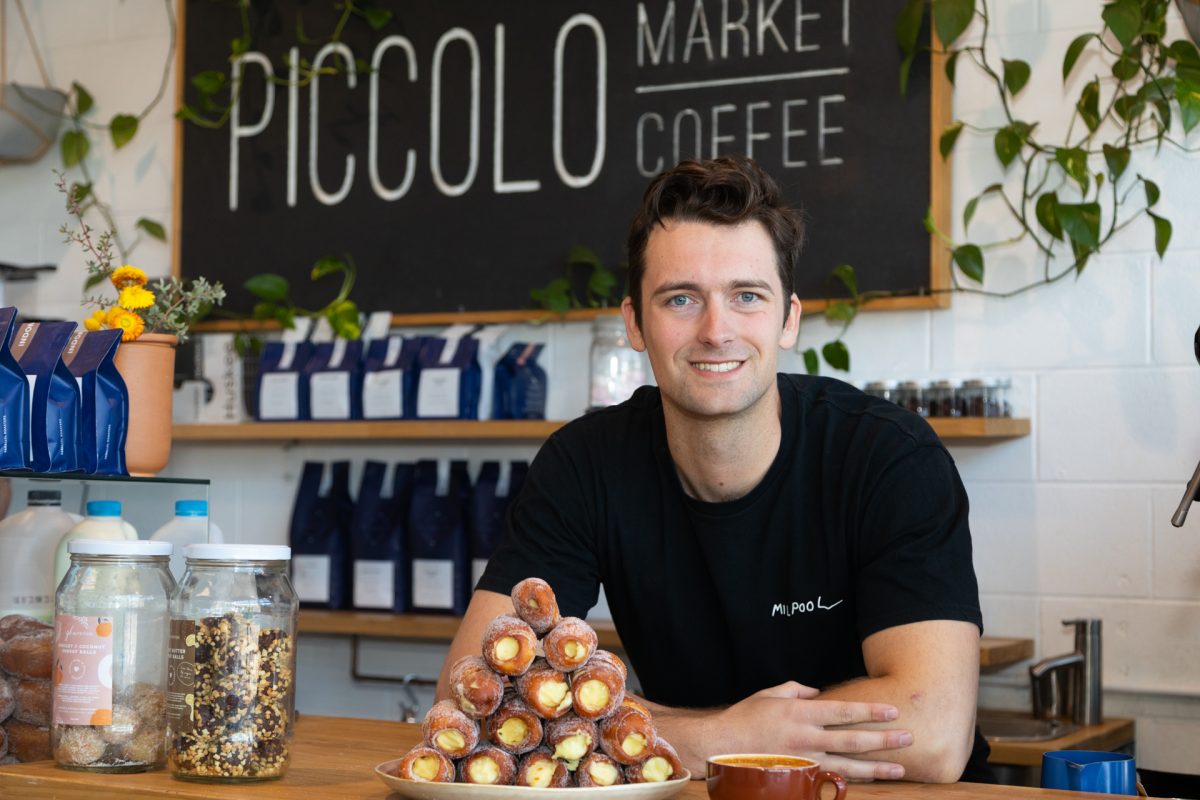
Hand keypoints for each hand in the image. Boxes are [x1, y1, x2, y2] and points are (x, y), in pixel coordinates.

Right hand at [661, 681, 911, 781]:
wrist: (720, 748)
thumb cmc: (744, 719)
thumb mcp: (768, 694)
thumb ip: (795, 689)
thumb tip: (816, 691)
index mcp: (800, 712)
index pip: (843, 711)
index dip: (870, 712)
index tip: (892, 711)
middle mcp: (806, 737)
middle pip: (853, 740)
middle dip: (883, 740)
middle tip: (908, 738)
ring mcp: (804, 761)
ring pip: (848, 766)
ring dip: (876, 768)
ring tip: (900, 768)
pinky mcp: (799, 778)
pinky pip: (831, 780)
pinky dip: (852, 782)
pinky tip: (870, 783)